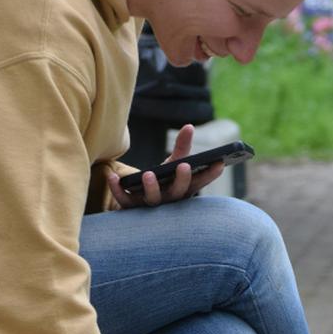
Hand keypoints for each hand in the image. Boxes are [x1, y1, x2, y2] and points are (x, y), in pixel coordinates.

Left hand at [107, 124, 224, 208]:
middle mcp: (169, 200)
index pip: (199, 183)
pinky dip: (118, 190)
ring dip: (152, 188)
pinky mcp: (131, 207)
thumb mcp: (172, 164)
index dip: (209, 175)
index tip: (220, 163)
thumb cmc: (161, 182)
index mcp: (182, 190)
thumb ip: (182, 148)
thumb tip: (189, 126)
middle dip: (181, 181)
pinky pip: (124, 200)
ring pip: (153, 200)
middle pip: (177, 193)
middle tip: (184, 166)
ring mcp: (150, 205)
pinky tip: (112, 175)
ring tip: (149, 174)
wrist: (136, 203)